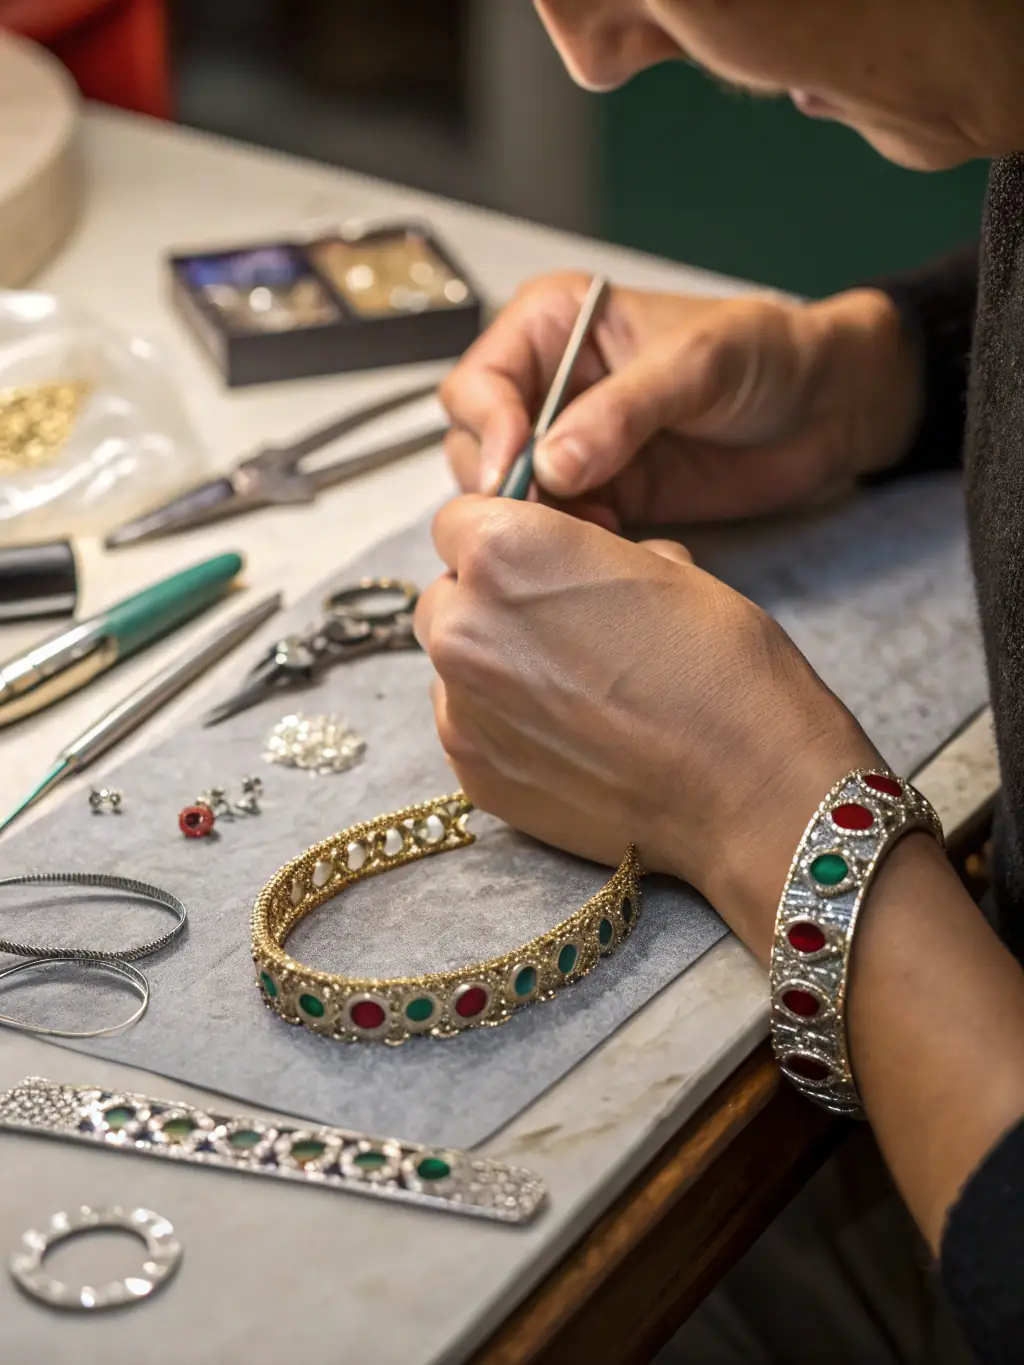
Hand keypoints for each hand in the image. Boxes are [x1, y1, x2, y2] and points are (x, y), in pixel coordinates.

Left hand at [415, 495, 878, 959]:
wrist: (748, 788)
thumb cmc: (722, 666)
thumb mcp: (665, 564)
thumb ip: (585, 552)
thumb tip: (571, 565)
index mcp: (504, 551)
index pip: (459, 521)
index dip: (503, 535)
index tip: (538, 559)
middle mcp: (462, 626)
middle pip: (447, 595)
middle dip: (489, 600)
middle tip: (558, 628)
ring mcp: (460, 708)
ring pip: (452, 664)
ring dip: (492, 663)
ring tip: (570, 689)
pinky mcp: (472, 773)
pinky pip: (468, 725)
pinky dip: (501, 723)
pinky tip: (568, 736)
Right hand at [441, 273, 920, 528]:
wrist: (825, 407)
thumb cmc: (766, 354)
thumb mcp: (696, 364)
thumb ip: (622, 412)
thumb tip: (550, 466)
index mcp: (553, 327)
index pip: (480, 381)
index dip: (488, 427)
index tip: (514, 470)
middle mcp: (547, 386)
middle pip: (478, 445)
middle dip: (506, 484)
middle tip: (555, 509)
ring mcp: (570, 445)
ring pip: (511, 496)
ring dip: (539, 519)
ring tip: (597, 523)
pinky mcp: (601, 494)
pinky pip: (559, 527)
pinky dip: (571, 542)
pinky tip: (612, 540)